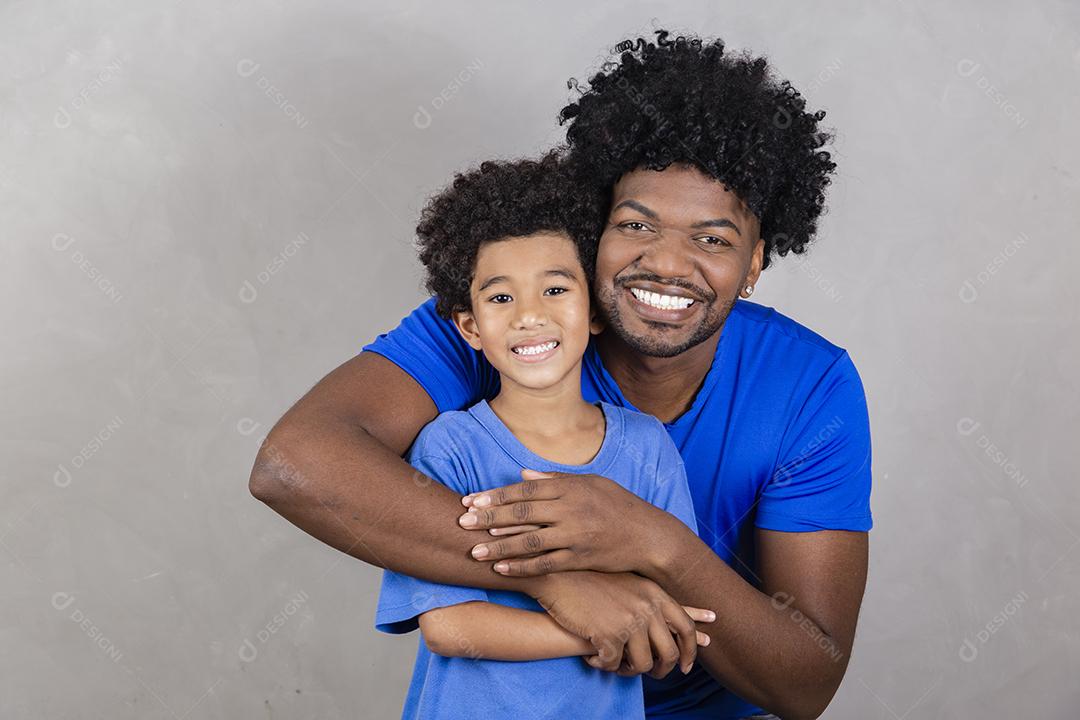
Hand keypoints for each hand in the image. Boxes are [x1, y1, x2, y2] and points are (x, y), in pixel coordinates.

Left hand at [459, 469, 684, 575]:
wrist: (648, 535)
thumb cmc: (618, 505)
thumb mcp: (590, 483)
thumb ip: (554, 479)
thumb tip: (522, 474)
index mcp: (570, 488)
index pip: (524, 491)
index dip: (495, 496)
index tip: (470, 500)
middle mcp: (570, 510)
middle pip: (522, 514)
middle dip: (489, 518)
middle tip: (462, 523)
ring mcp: (575, 536)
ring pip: (530, 542)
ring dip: (499, 547)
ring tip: (474, 551)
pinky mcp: (580, 559)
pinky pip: (546, 564)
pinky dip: (522, 567)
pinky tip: (501, 569)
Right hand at [529, 570, 713, 678]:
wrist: (559, 579)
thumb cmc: (588, 581)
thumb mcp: (626, 583)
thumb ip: (647, 601)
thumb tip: (668, 627)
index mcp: (654, 593)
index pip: (685, 625)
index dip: (691, 647)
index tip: (687, 665)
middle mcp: (646, 607)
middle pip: (669, 652)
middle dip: (662, 670)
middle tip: (655, 675)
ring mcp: (628, 621)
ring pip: (643, 664)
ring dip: (630, 670)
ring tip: (618, 666)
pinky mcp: (609, 635)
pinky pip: (614, 664)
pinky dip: (603, 665)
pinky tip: (593, 658)